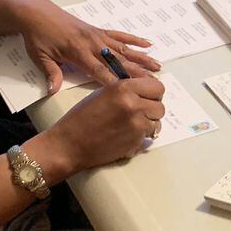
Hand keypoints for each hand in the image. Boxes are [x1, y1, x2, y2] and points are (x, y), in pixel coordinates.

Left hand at [17, 0, 160, 93]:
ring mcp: (97, 36)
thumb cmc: (38, 37)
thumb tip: (52, 90)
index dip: (113, 82)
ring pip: (124, 49)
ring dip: (141, 58)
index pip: (99, 71)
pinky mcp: (98, 30)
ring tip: (157, 66)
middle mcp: (92, 44)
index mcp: (77, 52)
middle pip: (118, 61)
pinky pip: (120, 35)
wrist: (37, 14)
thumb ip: (51, 73)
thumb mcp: (41, 57)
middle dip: (136, 73)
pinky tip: (148, 44)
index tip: (129, 92)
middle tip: (153, 82)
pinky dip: (134, 39)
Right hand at [43, 75, 167, 174]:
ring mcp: (136, 122)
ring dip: (149, 123)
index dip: (154, 93)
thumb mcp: (103, 94)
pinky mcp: (136, 140)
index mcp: (123, 87)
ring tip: (133, 125)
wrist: (70, 144)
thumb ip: (126, 90)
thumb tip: (144, 91)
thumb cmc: (81, 119)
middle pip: (160, 105)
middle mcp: (133, 103)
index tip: (149, 97)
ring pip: (157, 121)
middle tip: (141, 113)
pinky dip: (142, 136)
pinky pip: (149, 135)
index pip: (157, 86)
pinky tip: (127, 135)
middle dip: (152, 109)